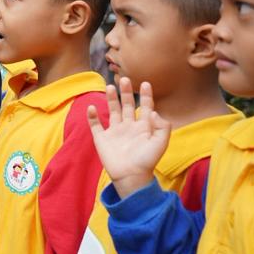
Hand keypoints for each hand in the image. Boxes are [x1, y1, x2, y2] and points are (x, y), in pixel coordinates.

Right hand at [86, 77, 168, 198]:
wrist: (131, 175)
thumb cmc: (147, 160)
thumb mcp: (160, 143)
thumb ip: (162, 127)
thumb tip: (153, 111)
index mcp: (143, 127)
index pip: (145, 107)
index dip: (146, 96)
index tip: (146, 83)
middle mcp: (128, 127)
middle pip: (127, 105)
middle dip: (126, 92)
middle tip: (124, 79)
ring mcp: (114, 132)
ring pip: (112, 111)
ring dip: (111, 99)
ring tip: (110, 86)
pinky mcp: (102, 138)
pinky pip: (95, 125)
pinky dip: (92, 116)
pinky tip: (92, 107)